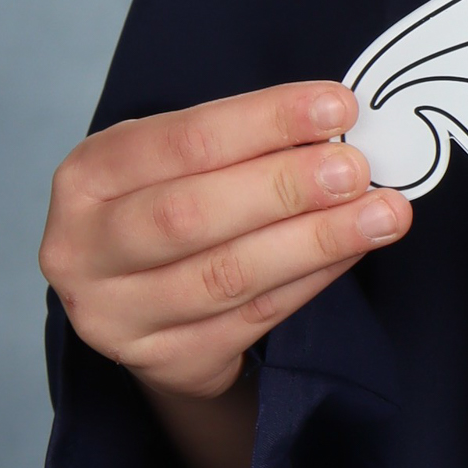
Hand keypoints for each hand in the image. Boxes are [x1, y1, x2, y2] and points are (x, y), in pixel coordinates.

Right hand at [40, 83, 410, 402]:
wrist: (138, 299)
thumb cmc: (166, 203)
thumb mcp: (179, 162)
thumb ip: (244, 145)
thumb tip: (340, 128)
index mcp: (89, 176)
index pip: (183, 140)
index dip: (265, 122)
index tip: (338, 107)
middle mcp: (85, 249)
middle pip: (192, 215)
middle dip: (285, 187)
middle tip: (356, 170)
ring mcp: (117, 315)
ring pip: (227, 276)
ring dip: (315, 242)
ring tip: (382, 214)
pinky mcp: (163, 360)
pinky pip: (251, 319)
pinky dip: (310, 281)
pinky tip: (352, 252)